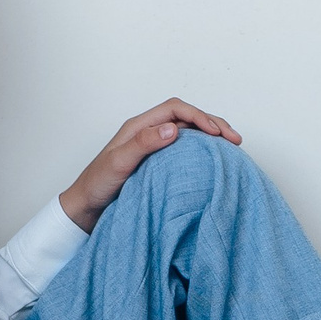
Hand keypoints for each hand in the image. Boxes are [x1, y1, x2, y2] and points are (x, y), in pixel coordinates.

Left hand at [59, 98, 241, 230]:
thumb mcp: (118, 163)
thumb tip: (173, 129)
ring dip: (210, 137)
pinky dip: (202, 152)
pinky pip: (184, 151)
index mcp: (138, 126)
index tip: (218, 134)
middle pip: (186, 118)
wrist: (85, 210)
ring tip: (230, 148)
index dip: (200, 116)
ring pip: (188, 134)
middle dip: (212, 124)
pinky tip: (212, 163)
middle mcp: (148, 133)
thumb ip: (144, 144)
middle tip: (235, 140)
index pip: (175, 109)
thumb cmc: (97, 185)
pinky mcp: (157, 165)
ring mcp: (153, 149)